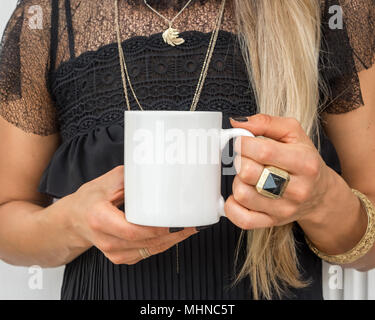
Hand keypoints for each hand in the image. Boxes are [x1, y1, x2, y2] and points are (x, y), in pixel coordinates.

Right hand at [66, 166, 196, 264]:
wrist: (73, 220)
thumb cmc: (89, 199)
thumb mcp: (106, 182)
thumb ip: (130, 177)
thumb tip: (157, 170)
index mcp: (100, 219)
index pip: (134, 230)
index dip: (159, 228)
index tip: (178, 219)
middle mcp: (106, 240)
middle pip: (147, 242)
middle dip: (173, 234)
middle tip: (193, 222)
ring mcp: (113, 253)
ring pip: (150, 250)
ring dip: (172, 240)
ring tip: (190, 227)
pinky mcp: (120, 257)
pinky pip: (147, 253)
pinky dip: (163, 244)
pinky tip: (175, 235)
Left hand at [224, 114, 333, 229]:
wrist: (320, 194)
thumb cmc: (305, 160)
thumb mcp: (293, 133)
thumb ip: (265, 122)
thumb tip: (237, 122)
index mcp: (304, 163)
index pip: (264, 151)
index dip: (243, 143)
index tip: (240, 141)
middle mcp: (296, 189)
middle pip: (249, 173)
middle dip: (239, 161)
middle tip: (244, 158)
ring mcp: (284, 209)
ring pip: (242, 195)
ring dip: (237, 182)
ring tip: (246, 177)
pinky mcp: (272, 222)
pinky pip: (242, 219)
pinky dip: (232, 206)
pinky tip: (238, 196)